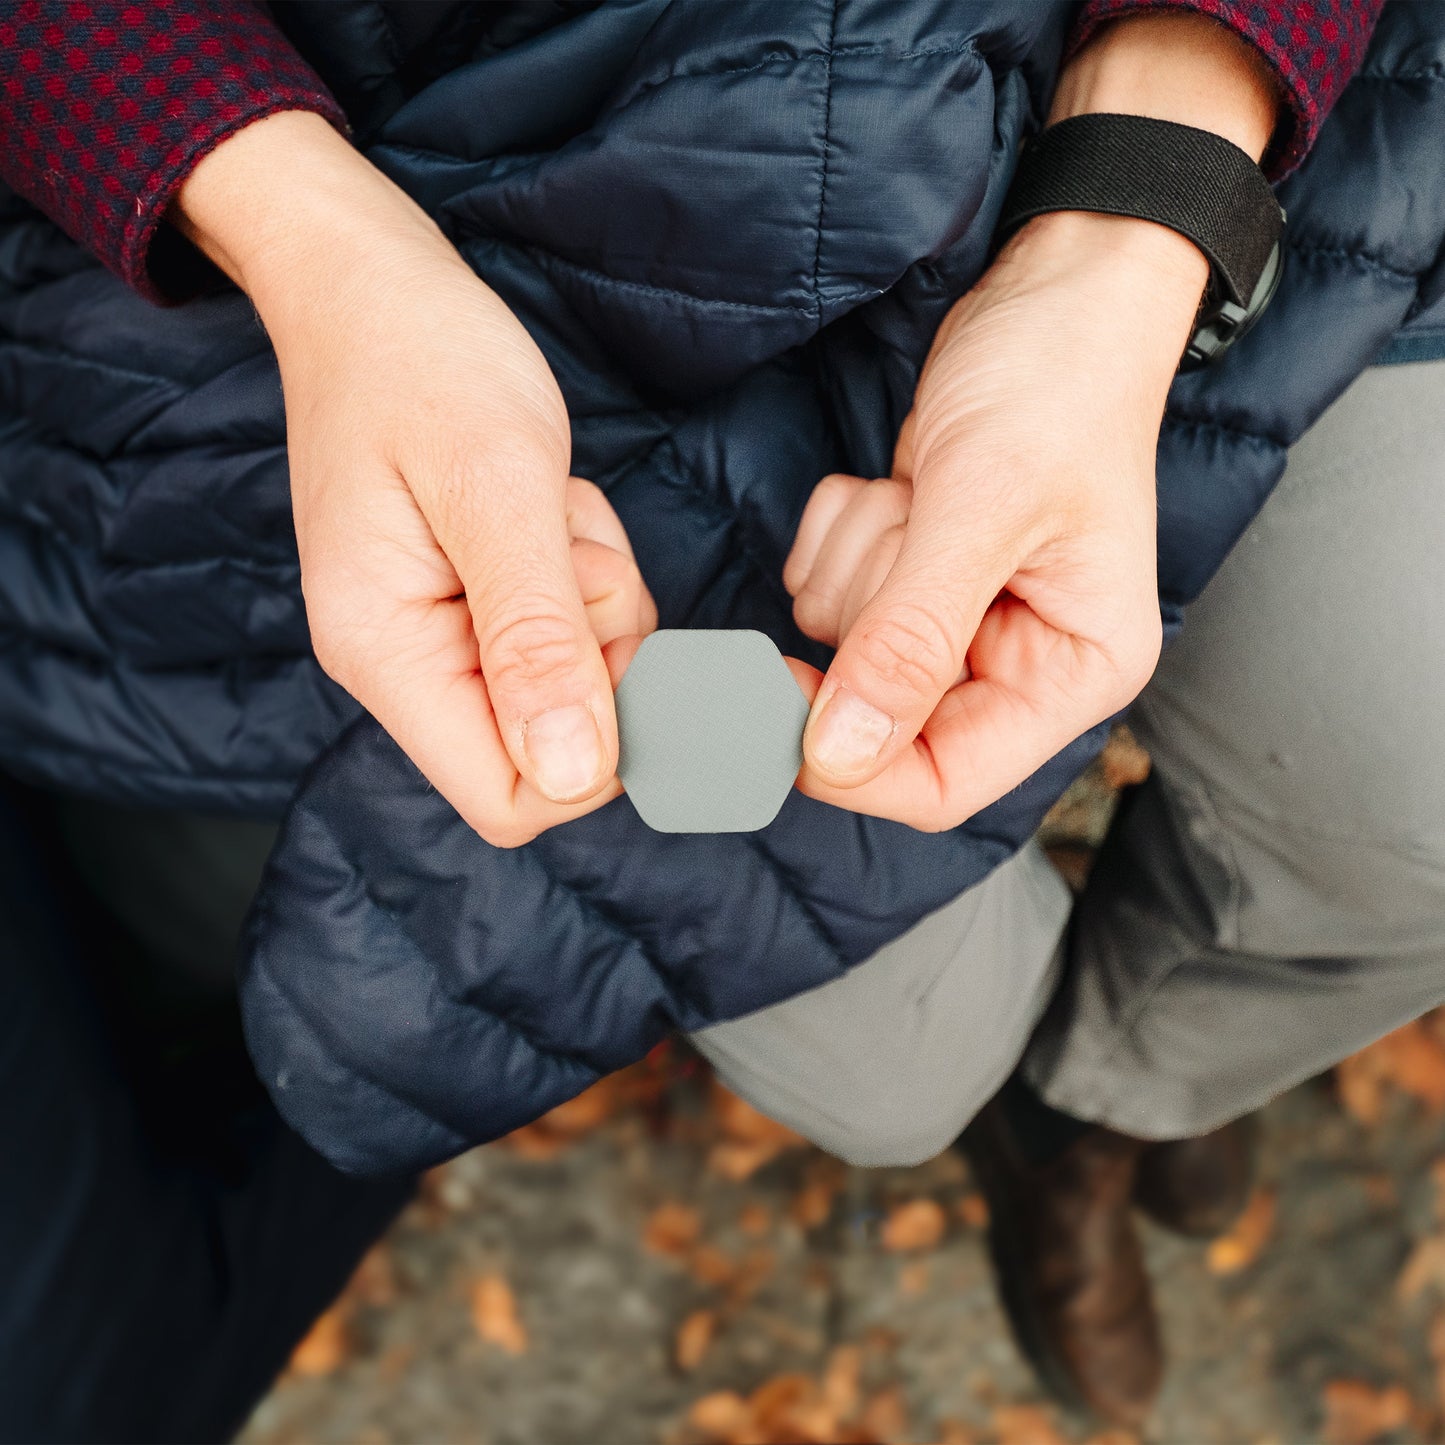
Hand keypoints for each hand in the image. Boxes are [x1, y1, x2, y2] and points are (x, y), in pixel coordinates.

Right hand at [173, 112, 654, 846]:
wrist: (374, 288)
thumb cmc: (425, 362)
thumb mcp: (497, 487)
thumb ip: (534, 633)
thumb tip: (575, 775)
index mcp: (388, 655)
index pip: (513, 800)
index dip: (600, 752)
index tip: (624, 642)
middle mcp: (404, 666)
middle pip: (555, 745)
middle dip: (604, 659)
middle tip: (578, 551)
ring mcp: (437, 637)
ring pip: (575, 684)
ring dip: (600, 604)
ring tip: (555, 511)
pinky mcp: (471, 604)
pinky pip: (569, 630)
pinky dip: (586, 574)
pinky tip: (553, 507)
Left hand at [782, 213, 1186, 826]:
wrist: (1058, 291)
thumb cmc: (1058, 384)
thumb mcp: (985, 506)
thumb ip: (911, 636)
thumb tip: (839, 754)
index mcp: (1072, 673)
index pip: (946, 782)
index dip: (852, 766)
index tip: (782, 702)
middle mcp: (1018, 664)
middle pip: (880, 716)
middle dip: (865, 616)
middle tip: (907, 524)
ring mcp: (960, 622)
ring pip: (842, 646)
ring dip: (854, 561)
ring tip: (917, 491)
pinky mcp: (911, 578)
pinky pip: (826, 592)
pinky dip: (841, 535)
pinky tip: (896, 484)